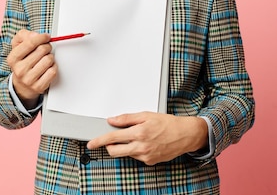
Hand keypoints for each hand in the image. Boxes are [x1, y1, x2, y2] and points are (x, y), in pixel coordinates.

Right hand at [7, 29, 55, 108]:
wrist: (22, 85)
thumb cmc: (22, 62)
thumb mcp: (18, 47)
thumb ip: (24, 36)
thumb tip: (35, 35)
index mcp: (13, 58)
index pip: (30, 42)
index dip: (41, 37)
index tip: (46, 36)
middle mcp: (20, 70)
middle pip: (42, 50)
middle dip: (47, 46)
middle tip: (46, 48)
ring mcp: (29, 79)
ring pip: (49, 60)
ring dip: (50, 57)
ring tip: (45, 59)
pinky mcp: (38, 86)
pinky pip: (53, 71)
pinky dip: (53, 67)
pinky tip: (48, 67)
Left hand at [86, 112, 207, 165]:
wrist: (185, 135)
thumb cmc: (167, 123)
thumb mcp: (146, 115)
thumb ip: (127, 118)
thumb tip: (112, 120)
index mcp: (139, 133)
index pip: (113, 138)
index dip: (99, 141)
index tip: (91, 143)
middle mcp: (141, 146)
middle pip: (115, 151)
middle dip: (109, 146)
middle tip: (110, 140)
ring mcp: (145, 156)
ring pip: (126, 153)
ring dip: (125, 146)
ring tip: (137, 136)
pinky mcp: (150, 162)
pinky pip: (136, 156)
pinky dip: (136, 150)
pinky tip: (145, 143)